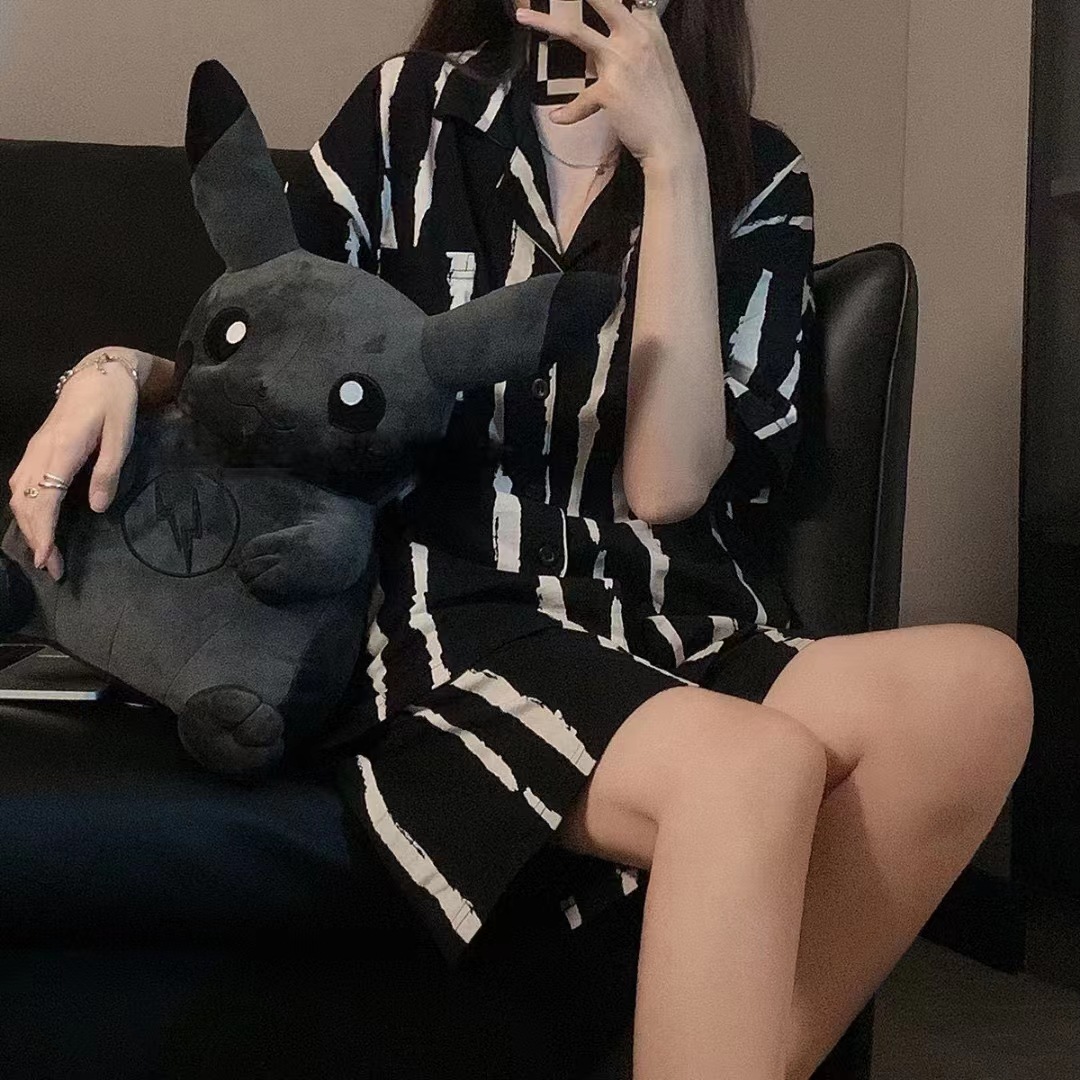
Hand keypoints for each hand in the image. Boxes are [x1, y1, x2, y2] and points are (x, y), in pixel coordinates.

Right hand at [6, 346, 144, 580]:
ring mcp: (35, 450)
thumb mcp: (121, 437)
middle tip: (51, 568)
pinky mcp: (37, 450)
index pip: (44, 499)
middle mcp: (40, 452)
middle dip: (35, 538)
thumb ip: (109, 472)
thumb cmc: (115, 404)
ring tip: (45, 553)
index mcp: (62, 450)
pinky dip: (26, 509)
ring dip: (28, 526)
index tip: (46, 559)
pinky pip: (22, 484)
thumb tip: (98, 508)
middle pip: (26, 502)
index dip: (43, 532)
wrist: (99, 374)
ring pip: (19, 495)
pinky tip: (37, 525)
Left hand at [515, 0, 702, 167]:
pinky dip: (568, 112)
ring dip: (545, 21)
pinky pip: (580, 100)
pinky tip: (558, 118)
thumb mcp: (656, 64)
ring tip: (521, 15)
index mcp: (650, 28)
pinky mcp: (609, 90)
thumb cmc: (664, 106)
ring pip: (575, 32)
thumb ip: (632, 47)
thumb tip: (603, 46)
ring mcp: (621, 62)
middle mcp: (635, 37)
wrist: (673, 141)